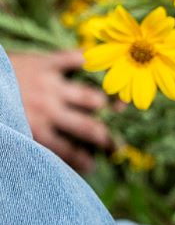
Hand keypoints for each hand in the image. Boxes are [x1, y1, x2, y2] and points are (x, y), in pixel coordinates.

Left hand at [9, 50, 110, 171]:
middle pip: (87, 127)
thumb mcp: (5, 135)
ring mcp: (49, 85)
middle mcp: (48, 110)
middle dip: (105, 137)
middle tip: (114, 143)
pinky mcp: (44, 63)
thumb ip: (26, 142)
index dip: (84, 161)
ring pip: (88, 96)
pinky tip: (93, 62)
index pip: (68, 152)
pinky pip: (71, 58)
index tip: (93, 166)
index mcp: (35, 131)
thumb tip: (43, 159)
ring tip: (111, 106)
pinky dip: (83, 59)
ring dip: (101, 102)